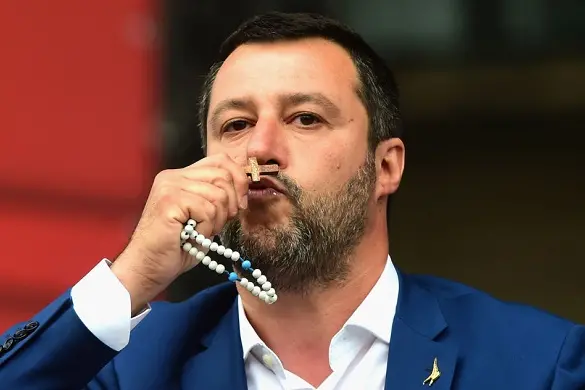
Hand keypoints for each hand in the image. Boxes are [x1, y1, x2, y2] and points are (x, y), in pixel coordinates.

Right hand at [111, 153, 248, 312]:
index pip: (221, 161)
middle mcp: (173, 176)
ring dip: (217, 220)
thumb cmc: (176, 247)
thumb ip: (218, 198)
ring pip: (219, 195)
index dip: (238, 180)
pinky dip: (207, 228)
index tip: (240, 204)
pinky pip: (207, 210)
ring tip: (201, 232)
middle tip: (219, 223)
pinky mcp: (169, 201)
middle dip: (232, 203)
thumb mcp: (204, 216)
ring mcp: (170, 186)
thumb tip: (243, 190)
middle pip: (223, 175)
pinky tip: (193, 236)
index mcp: (181, 176)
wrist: (148, 267)